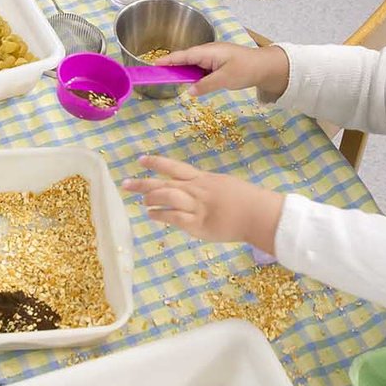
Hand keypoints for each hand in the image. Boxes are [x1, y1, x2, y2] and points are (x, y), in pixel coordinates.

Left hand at [123, 155, 284, 251]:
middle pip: (165, 183)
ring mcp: (197, 207)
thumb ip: (206, 186)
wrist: (259, 214)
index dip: (156, 163)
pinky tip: (152, 215)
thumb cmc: (247, 200)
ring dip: (151, 198)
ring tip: (141, 200)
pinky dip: (160, 216)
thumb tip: (194, 188)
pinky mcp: (199, 224)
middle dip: (143, 182)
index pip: (175, 167)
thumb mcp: (224, 184)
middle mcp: (197, 190)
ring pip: (167, 197)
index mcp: (203, 179)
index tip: (141, 160)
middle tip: (125, 183)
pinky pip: (174, 218)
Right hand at [159, 41, 288, 98]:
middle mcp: (208, 52)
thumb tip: (188, 91)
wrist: (266, 67)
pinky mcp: (217, 63)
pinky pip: (200, 68)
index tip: (153, 64)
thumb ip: (205, 85)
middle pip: (185, 59)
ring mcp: (213, 57)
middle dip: (171, 66)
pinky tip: (190, 83)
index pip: (182, 56)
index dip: (167, 60)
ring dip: (183, 72)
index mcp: (207, 52)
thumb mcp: (224, 79)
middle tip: (158, 75)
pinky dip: (193, 75)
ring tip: (170, 80)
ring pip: (193, 64)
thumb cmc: (246, 69)